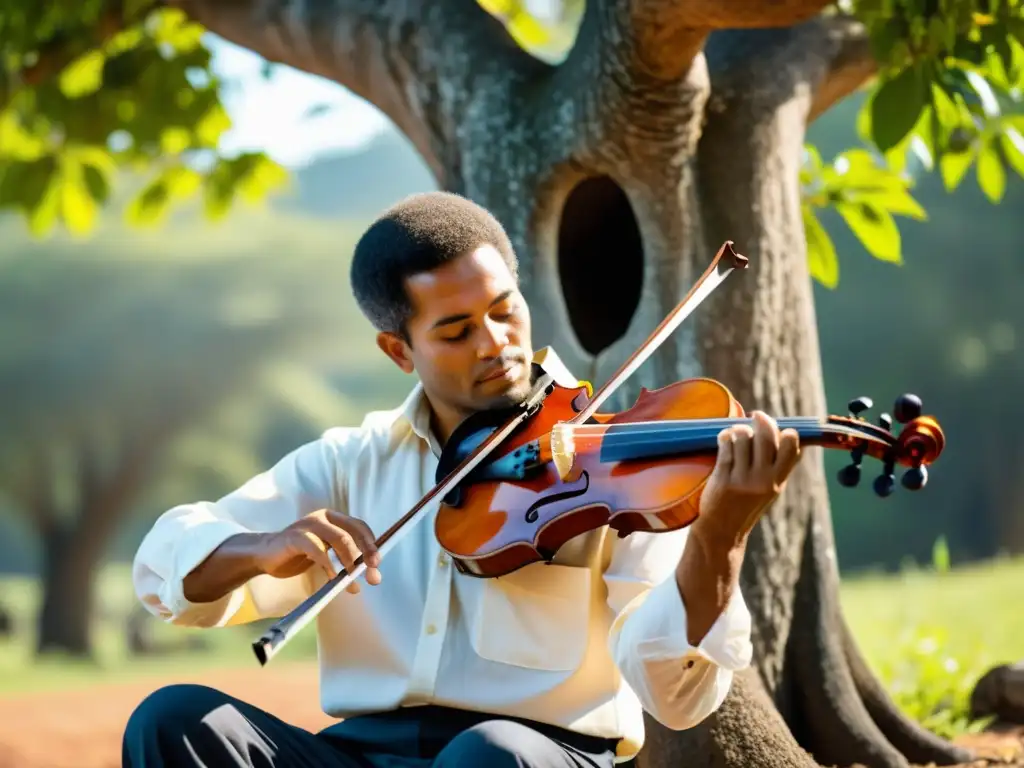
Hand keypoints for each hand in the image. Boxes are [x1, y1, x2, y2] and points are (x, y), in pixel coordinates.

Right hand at [257, 509, 380, 593]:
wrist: (265, 556)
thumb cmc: (299, 555)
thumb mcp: (327, 556)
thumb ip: (346, 562)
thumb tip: (374, 576)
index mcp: (333, 519)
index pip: (359, 527)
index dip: (371, 544)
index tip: (377, 564)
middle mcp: (323, 517)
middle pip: (352, 532)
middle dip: (365, 554)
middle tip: (372, 574)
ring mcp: (308, 525)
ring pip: (339, 539)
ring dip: (350, 561)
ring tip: (352, 580)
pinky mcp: (295, 537)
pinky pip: (318, 549)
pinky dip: (329, 565)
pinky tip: (332, 578)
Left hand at [696, 411, 801, 544]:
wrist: (721, 531)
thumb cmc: (746, 507)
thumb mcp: (770, 490)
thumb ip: (780, 466)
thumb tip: (793, 436)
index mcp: (777, 481)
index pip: (791, 447)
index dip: (787, 432)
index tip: (779, 428)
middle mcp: (763, 479)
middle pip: (766, 435)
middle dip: (762, 420)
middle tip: (756, 416)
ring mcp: (742, 479)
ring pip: (743, 436)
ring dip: (738, 429)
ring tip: (735, 434)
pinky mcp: (723, 477)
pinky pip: (726, 445)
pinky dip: (725, 436)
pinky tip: (724, 439)